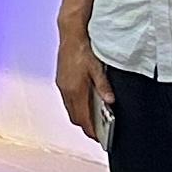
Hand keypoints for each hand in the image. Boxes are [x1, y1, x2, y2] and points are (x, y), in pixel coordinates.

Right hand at [55, 26, 104, 142]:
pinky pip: (67, 99)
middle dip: (85, 126)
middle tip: (97, 131)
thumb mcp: (98, 69)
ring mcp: (62, 85)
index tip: (98, 137)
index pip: (82, 118)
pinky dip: (76, 105)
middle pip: (75, 117)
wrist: (71, 34)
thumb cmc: (84, 49)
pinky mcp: (61, 80)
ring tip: (93, 119)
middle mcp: (66, 90)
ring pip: (70, 108)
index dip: (90, 130)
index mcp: (75, 90)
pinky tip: (85, 102)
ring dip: (80, 115)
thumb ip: (103, 87)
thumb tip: (110, 101)